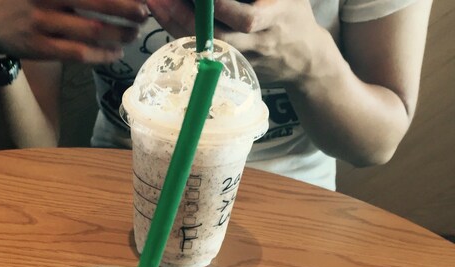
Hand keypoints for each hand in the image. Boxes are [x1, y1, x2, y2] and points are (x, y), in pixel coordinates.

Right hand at [0, 0, 148, 63]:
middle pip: (97, 3)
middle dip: (126, 9)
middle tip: (144, 14)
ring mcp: (41, 23)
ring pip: (91, 31)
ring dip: (118, 34)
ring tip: (133, 34)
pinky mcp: (39, 48)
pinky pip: (78, 53)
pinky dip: (100, 54)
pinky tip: (115, 53)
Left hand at [147, 0, 326, 85]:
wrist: (305, 61)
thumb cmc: (293, 16)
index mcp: (275, 18)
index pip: (246, 18)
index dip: (222, 6)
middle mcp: (257, 42)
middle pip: (219, 36)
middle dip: (188, 17)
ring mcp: (243, 57)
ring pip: (206, 45)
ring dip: (178, 25)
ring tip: (156, 3)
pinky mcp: (232, 66)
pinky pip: (202, 49)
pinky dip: (182, 34)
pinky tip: (165, 16)